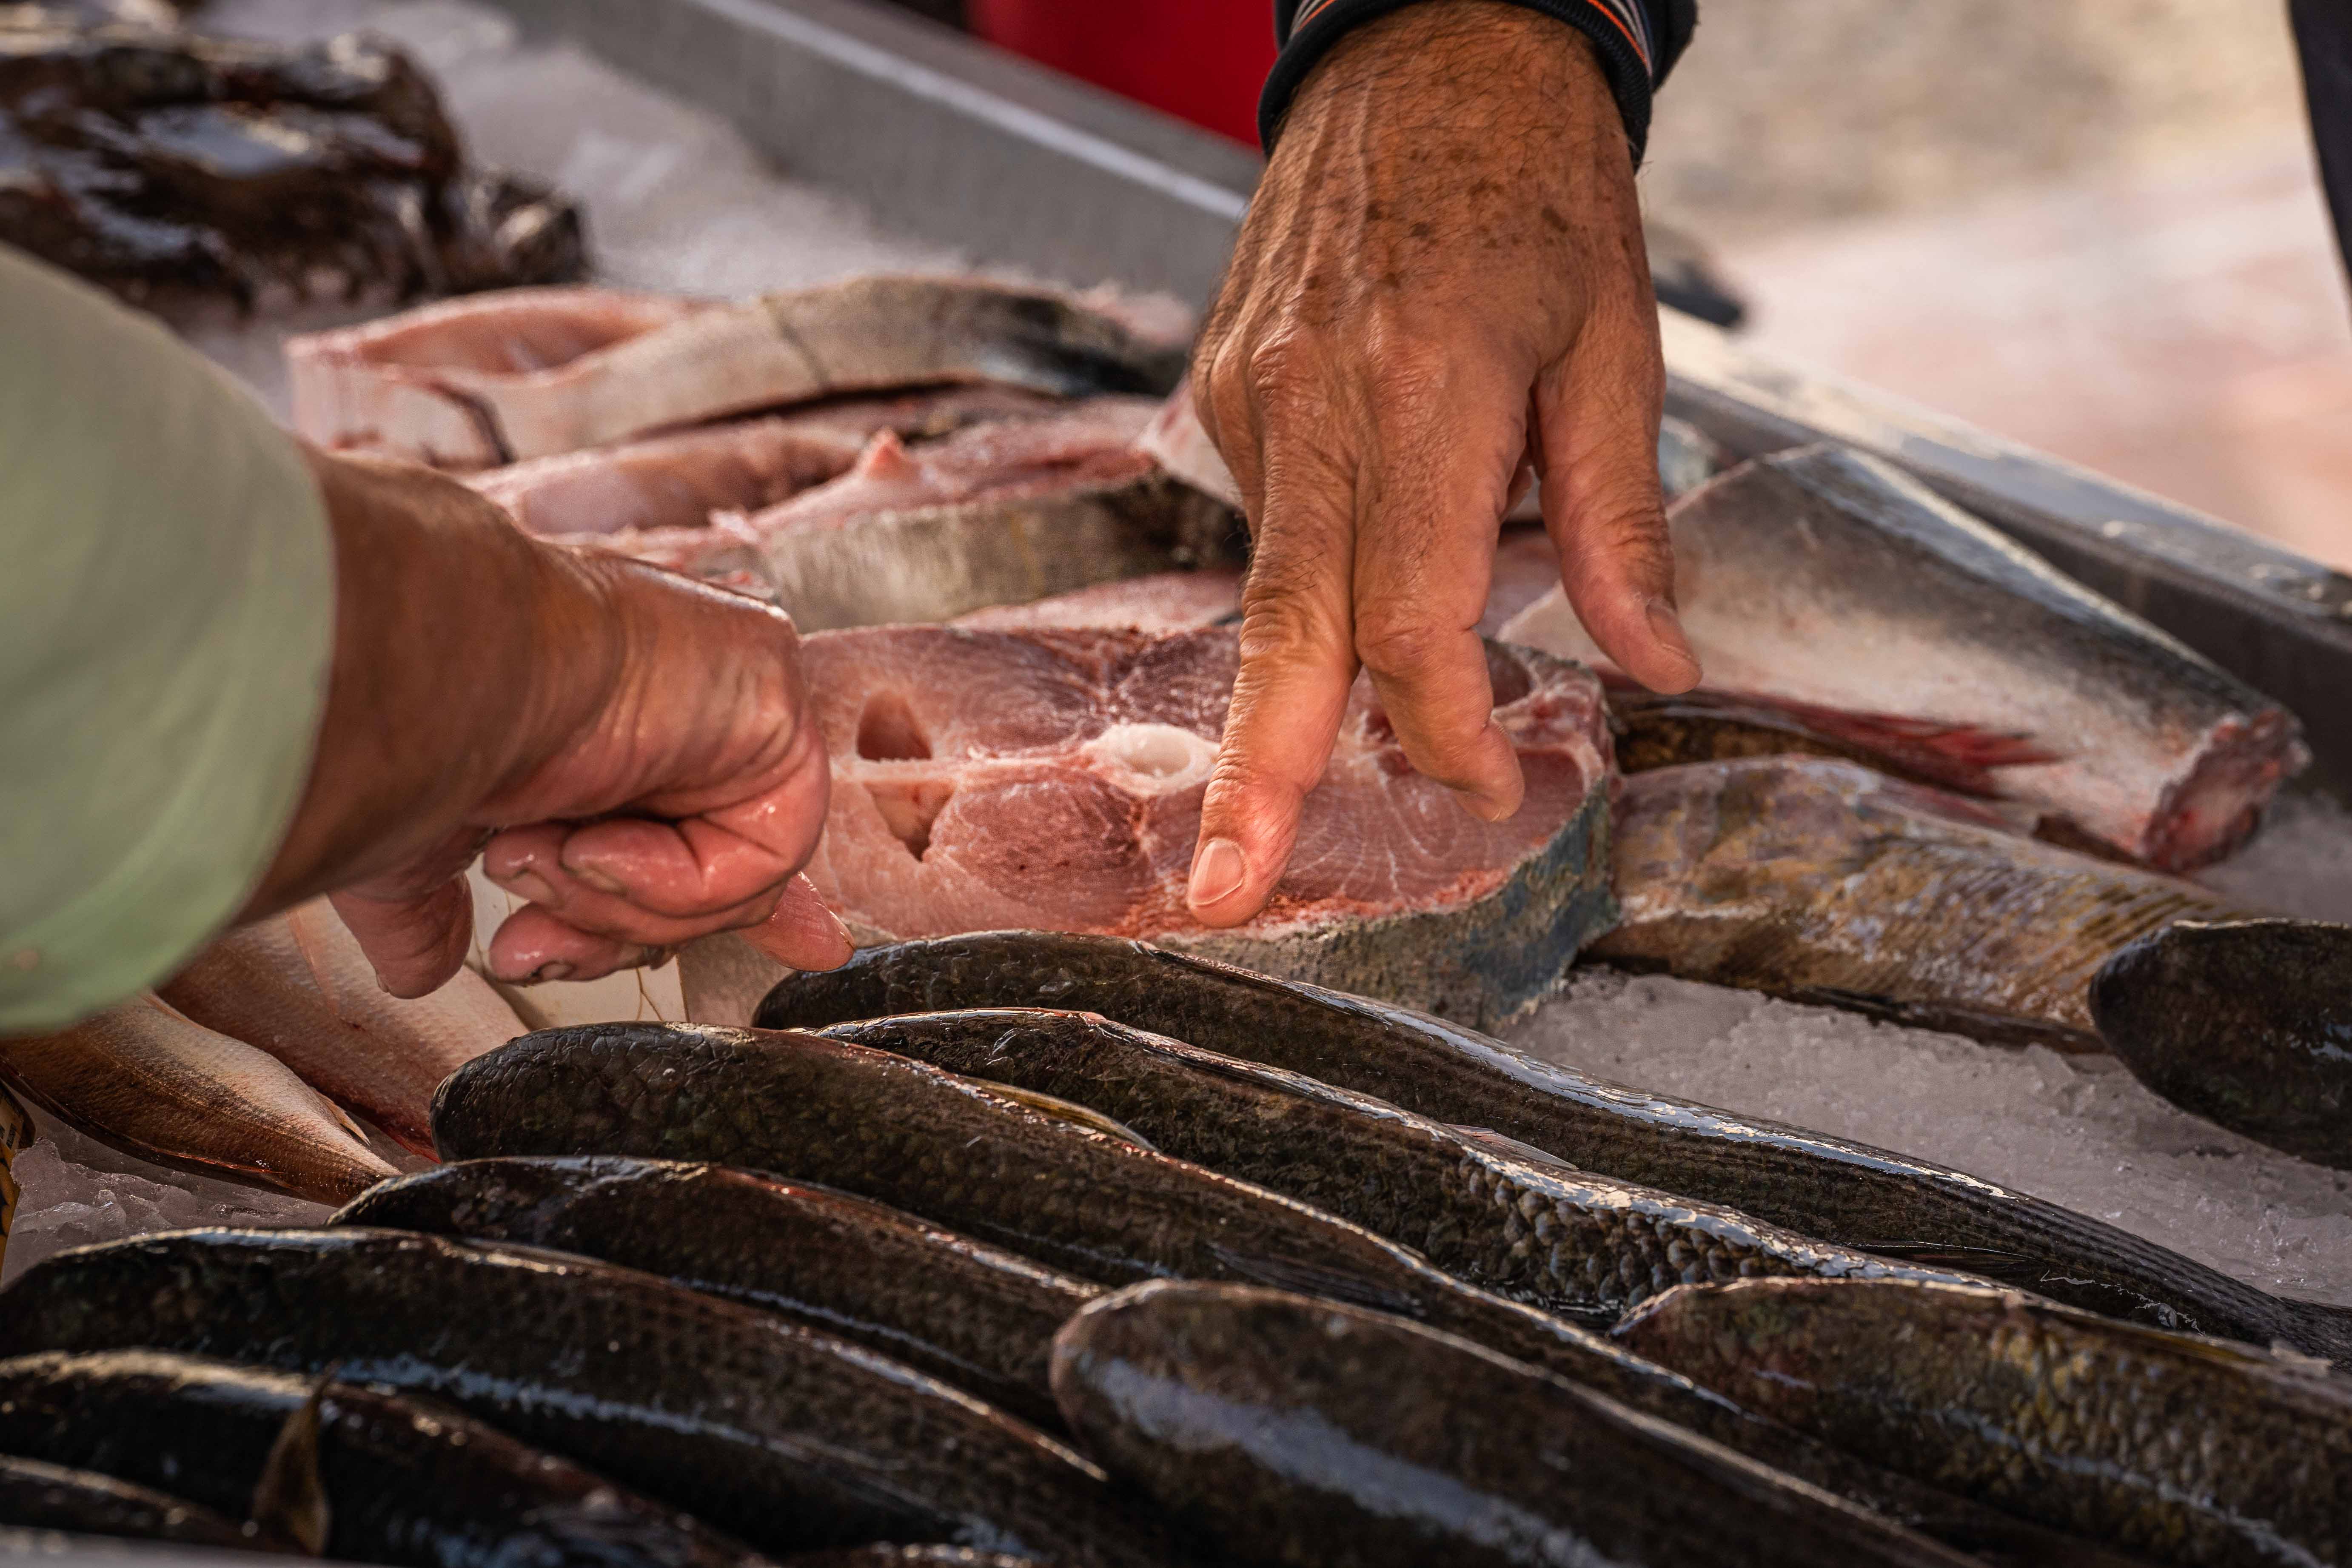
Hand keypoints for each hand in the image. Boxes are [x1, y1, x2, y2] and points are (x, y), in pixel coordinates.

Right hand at [245, 448, 848, 995]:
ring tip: (531, 860)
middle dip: (616, 934)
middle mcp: (680, 707)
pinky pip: (768, 850)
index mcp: (613, 730)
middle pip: (716, 874)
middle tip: (526, 949)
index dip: (724, 900)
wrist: (428, 676)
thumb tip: (419, 970)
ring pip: (739, 877)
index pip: (707, 830)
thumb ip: (430, 909)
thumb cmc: (407, 737)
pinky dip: (675, 880)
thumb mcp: (414, 845)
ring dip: (618, 904)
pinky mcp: (772, 697)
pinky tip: (593, 846)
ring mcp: (732, 699)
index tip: (803, 949)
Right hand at [1185, 1, 1699, 926]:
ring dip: (1301, 688)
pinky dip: (1311, 575)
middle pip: (1283, 634)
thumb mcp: (1616, 345)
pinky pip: (1268, 519)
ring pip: (1272, 587)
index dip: (1450, 725)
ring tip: (1313, 762)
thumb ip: (1619, 519)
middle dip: (1257, 776)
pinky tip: (1359, 549)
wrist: (1422, 52)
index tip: (1493, 779)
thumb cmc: (1537, 191)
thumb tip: (1656, 663)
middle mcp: (1315, 407)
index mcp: (1426, 396)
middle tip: (1223, 891)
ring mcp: (1251, 399)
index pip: (1413, 617)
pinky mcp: (1225, 390)